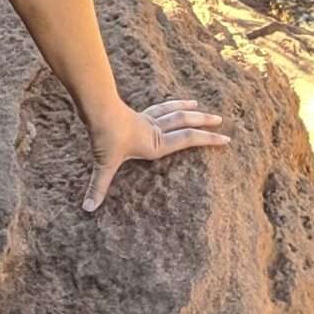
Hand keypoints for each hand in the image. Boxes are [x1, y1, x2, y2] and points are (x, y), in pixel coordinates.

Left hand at [82, 96, 229, 212]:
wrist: (97, 110)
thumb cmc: (104, 139)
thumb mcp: (104, 165)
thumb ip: (98, 187)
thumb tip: (87, 209)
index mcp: (156, 144)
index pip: (189, 139)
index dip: (209, 139)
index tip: (226, 140)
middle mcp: (155, 130)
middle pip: (185, 122)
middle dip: (204, 122)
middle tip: (221, 121)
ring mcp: (147, 120)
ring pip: (173, 112)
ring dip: (188, 109)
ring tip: (200, 106)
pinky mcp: (138, 114)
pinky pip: (159, 108)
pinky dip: (169, 105)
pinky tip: (173, 103)